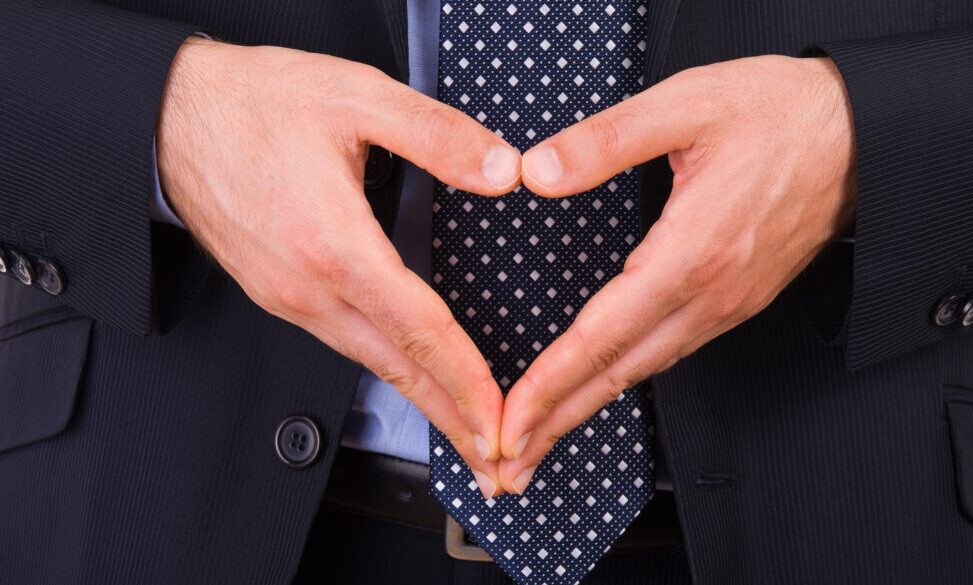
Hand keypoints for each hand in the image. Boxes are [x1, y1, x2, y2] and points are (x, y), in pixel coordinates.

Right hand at [157, 38, 522, 496]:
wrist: (165, 115)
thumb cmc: (252, 103)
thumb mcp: (356, 96)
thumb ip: (437, 136)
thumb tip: (503, 171)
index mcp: (332, 243)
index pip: (418, 328)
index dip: (466, 379)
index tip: (500, 419)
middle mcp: (305, 285)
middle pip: (395, 366)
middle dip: (450, 416)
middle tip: (494, 459)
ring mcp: (285, 296)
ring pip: (368, 361)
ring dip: (420, 398)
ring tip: (462, 426)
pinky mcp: (274, 293)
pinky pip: (342, 342)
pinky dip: (385, 367)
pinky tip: (409, 371)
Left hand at [497, 55, 856, 491]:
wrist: (865, 134)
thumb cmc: (781, 113)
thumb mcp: (687, 105)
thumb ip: (606, 139)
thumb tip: (537, 171)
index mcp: (691, 253)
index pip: (602, 336)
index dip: (549, 384)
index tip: (509, 422)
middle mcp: (711, 295)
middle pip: (618, 373)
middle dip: (557, 422)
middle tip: (509, 464)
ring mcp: (729, 304)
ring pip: (645, 370)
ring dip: (588, 406)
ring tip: (542, 435)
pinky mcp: (738, 301)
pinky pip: (671, 353)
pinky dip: (625, 379)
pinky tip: (602, 383)